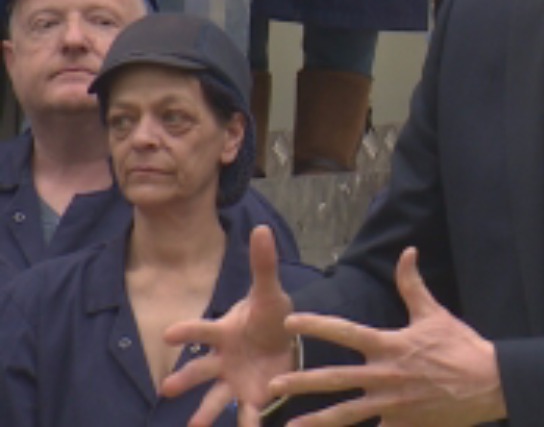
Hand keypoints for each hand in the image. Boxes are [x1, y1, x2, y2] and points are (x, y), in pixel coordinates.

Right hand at [162, 226, 298, 424]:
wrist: (286, 340)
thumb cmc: (269, 315)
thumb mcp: (270, 292)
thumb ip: (263, 264)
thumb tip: (261, 228)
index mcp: (224, 332)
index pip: (202, 330)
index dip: (187, 330)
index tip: (169, 334)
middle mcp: (222, 359)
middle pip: (200, 369)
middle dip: (185, 377)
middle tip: (166, 389)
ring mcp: (233, 380)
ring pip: (215, 397)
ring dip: (205, 412)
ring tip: (196, 426)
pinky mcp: (249, 396)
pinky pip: (245, 413)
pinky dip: (246, 423)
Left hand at [265, 247, 506, 426]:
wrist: (488, 382)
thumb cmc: (460, 346)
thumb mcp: (434, 314)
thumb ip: (412, 285)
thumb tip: (406, 252)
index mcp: (390, 345)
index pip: (346, 332)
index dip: (317, 325)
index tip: (290, 321)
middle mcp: (385, 375)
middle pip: (336, 378)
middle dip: (302, 381)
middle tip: (273, 383)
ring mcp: (392, 403)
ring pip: (346, 414)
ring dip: (316, 421)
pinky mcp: (402, 424)